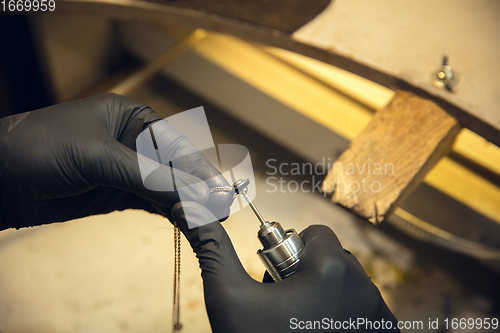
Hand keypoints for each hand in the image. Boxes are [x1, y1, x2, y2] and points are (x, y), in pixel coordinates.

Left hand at [0, 93, 232, 229]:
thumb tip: (193, 194)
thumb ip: (148, 177)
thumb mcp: (99, 157)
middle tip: (220, 210)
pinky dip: (168, 213)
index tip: (219, 191)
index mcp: (132, 117)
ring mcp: (125, 170)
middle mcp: (133, 142)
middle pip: (175, 168)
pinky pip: (150, 204)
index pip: (176, 144)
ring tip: (209, 220)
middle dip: (196, 189)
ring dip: (186, 204)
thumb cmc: (41, 148)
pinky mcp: (115, 194)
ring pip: (165, 188)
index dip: (199, 169)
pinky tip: (186, 221)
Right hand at [172, 202, 399, 332]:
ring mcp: (380, 317)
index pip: (314, 232)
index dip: (288, 249)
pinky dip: (344, 312)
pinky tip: (319, 329)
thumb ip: (212, 246)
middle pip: (333, 256)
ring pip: (349, 282)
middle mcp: (366, 288)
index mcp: (333, 269)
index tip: (276, 277)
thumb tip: (187, 206)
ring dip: (327, 291)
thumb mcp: (228, 296)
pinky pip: (365, 308)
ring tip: (300, 318)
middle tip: (285, 302)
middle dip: (307, 270)